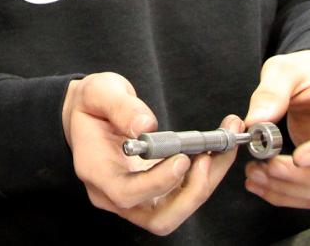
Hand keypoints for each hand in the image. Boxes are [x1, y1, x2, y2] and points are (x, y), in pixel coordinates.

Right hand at [63, 73, 241, 235]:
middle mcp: (113, 194)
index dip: (157, 183)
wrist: (89, 113)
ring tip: (221, 148)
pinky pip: (182, 197)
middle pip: (158, 218)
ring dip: (204, 184)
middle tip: (210, 157)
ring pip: (175, 212)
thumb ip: (121, 107)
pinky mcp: (153, 195)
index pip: (125, 193)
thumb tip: (147, 126)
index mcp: (95, 170)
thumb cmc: (91, 104)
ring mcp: (134, 199)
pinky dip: (203, 178)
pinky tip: (214, 151)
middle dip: (192, 192)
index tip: (182, 158)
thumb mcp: (99, 91)